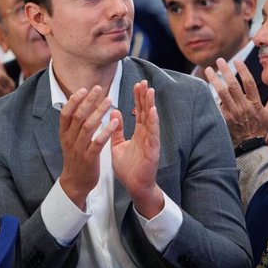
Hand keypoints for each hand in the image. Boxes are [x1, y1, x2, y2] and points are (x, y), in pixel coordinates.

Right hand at [59, 86, 117, 209]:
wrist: (75, 183)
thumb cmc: (76, 158)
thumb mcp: (69, 139)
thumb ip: (73, 123)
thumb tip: (76, 101)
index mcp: (64, 134)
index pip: (66, 113)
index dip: (74, 100)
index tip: (84, 89)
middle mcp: (70, 139)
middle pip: (78, 116)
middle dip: (89, 101)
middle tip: (99, 89)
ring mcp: (79, 149)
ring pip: (88, 126)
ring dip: (99, 112)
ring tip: (109, 101)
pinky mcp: (89, 158)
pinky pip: (98, 143)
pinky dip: (106, 131)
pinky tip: (115, 122)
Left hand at [111, 80, 163, 218]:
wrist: (134, 186)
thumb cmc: (128, 169)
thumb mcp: (118, 146)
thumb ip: (116, 130)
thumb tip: (114, 112)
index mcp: (138, 133)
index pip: (138, 112)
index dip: (138, 98)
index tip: (137, 84)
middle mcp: (146, 135)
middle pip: (146, 112)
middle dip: (145, 97)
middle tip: (144, 82)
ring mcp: (151, 142)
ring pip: (151, 120)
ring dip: (151, 105)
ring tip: (150, 91)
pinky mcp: (153, 150)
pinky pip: (153, 134)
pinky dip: (153, 123)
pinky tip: (152, 112)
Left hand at [205, 58, 267, 146]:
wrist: (249, 148)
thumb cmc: (259, 131)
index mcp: (255, 104)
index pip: (249, 83)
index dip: (243, 70)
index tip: (237, 61)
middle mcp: (243, 107)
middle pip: (232, 85)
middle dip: (225, 71)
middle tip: (219, 60)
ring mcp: (232, 113)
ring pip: (221, 93)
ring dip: (214, 80)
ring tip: (208, 70)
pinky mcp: (223, 119)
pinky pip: (215, 105)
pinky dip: (209, 96)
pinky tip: (202, 88)